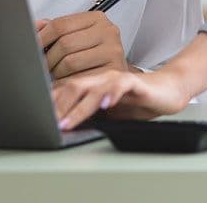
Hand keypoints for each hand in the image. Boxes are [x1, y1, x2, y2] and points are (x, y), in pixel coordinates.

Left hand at [35, 10, 128, 78]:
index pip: (60, 24)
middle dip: (48, 58)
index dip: (41, 38)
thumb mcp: (78, 36)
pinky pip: (81, 79)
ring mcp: (113, 51)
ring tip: (56, 74)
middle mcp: (108, 32)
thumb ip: (57, 30)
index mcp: (96, 19)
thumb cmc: (95, 55)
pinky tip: (65, 83)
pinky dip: (67, 83)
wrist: (118, 77)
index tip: (33, 47)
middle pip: (65, 43)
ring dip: (57, 72)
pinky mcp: (113, 72)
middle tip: (43, 66)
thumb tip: (36, 26)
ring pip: (70, 62)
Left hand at [48, 65, 195, 129]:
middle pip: (73, 87)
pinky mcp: (134, 82)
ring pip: (93, 89)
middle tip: (48, 123)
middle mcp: (100, 79)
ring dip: (78, 107)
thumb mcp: (107, 113)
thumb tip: (64, 127)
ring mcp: (116, 79)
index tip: (38, 120)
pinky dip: (111, 95)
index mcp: (91, 84)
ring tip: (67, 121)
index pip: (65, 91)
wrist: (167, 92)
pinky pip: (120, 86)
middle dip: (58, 107)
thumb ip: (89, 116)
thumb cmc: (137, 102)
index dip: (50, 105)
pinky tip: (104, 105)